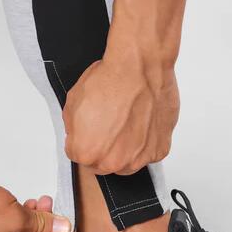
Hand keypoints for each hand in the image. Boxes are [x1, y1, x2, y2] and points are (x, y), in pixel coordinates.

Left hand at [62, 56, 178, 174]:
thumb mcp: (73, 102)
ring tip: (126, 124)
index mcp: (87, 152)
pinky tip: (142, 123)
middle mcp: (114, 161)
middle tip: (109, 126)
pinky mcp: (159, 150)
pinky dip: (145, 142)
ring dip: (125, 149)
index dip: (82, 140)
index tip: (89, 130)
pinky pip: (149, 154)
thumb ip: (73, 128)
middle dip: (102, 148)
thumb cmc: (110, 81)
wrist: (140, 67)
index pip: (78, 156)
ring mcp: (139, 158)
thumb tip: (78, 134)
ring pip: (127, 163)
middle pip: (102, 164)